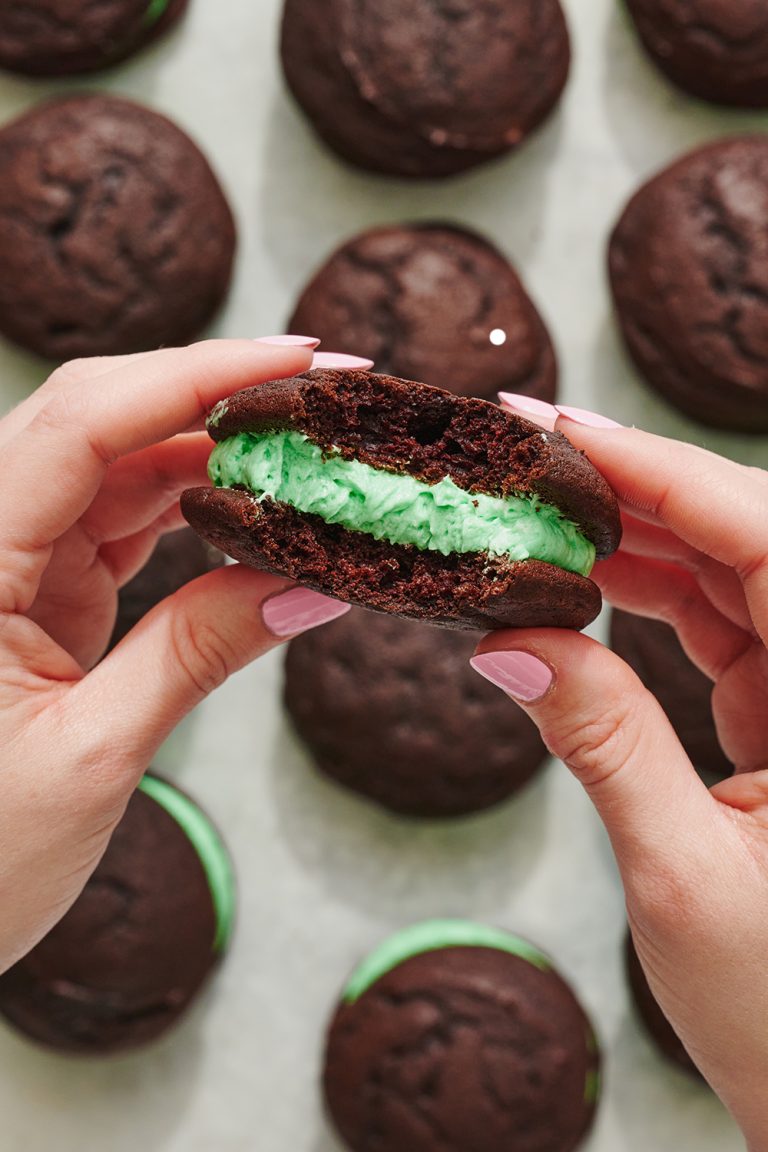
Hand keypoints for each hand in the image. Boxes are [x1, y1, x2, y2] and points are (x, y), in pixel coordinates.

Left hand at [0, 339, 350, 975]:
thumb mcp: (92, 757)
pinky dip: (194, 509)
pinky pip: (122, 519)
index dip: (193, 374)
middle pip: (99, 421)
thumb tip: (311, 587)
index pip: (79, 424)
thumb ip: (197, 654)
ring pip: (117, 465)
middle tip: (325, 396)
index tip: (298, 359)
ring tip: (308, 452)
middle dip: (215, 395)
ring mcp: (7, 558)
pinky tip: (256, 506)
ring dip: (213, 452)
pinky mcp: (35, 586)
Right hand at [472, 397, 767, 1148]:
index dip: (660, 471)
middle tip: (520, 459)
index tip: (558, 428)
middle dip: (630, 491)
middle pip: (741, 538)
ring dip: (627, 538)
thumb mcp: (681, 877)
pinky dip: (639, 595)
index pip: (762, 540)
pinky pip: (713, 620)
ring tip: (529, 514)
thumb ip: (601, 742)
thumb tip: (508, 642)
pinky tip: (572, 578)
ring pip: (723, 570)